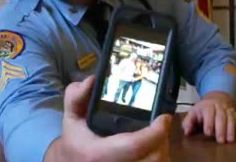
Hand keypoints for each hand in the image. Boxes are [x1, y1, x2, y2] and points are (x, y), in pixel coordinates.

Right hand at [45, 76, 171, 161]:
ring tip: (158, 137)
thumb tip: (92, 80)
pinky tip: (153, 149)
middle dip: (162, 140)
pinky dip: (159, 159)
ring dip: (163, 151)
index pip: (135, 145)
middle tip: (161, 125)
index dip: (155, 132)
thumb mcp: (71, 117)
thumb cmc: (76, 141)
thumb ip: (76, 96)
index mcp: (99, 154)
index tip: (164, 117)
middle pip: (153, 157)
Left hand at [181, 91, 235, 143]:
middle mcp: (219, 107)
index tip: (208, 133)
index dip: (208, 123)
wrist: (215, 98)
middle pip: (221, 117)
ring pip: (231, 118)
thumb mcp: (192, 113)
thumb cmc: (202, 110)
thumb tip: (187, 133)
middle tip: (220, 140)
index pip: (208, 113)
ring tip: (230, 141)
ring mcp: (228, 110)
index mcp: (207, 106)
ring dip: (232, 130)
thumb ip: (188, 123)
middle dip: (221, 129)